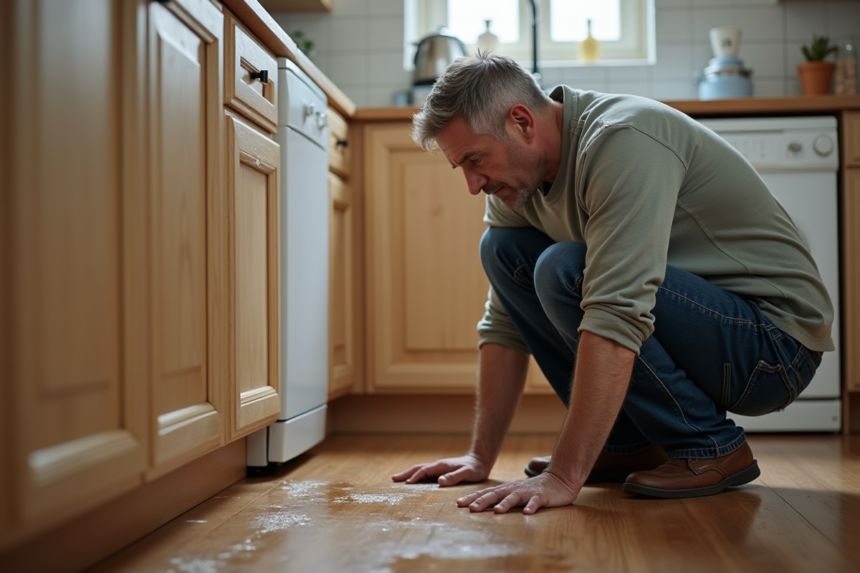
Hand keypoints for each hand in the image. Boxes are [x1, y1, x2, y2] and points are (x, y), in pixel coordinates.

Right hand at [391, 454, 489, 486]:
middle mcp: (438, 466)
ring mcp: (438, 468)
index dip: (415, 477)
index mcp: (441, 466)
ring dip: (408, 474)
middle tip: (393, 479)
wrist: (480, 460)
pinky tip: (413, 480)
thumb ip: (454, 477)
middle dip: (406, 473)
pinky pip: (425, 473)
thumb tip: (439, 481)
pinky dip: (416, 475)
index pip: (425, 471)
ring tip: (397, 479)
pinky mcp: (441, 471)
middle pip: (418, 468)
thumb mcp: (467, 473)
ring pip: (420, 470)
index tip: (406, 483)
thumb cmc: (475, 469)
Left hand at [456, 471, 580, 514]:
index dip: (472, 498)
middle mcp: (513, 489)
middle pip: (495, 494)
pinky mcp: (541, 496)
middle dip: (482, 501)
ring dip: (505, 504)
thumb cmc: (532, 490)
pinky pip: (535, 502)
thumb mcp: (513, 493)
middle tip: (470, 508)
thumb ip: (499, 498)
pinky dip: (531, 507)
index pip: (485, 493)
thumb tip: (479, 505)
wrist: (558, 480)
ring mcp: (527, 492)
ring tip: (496, 511)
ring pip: (513, 497)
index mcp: (506, 489)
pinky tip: (527, 513)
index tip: (458, 504)